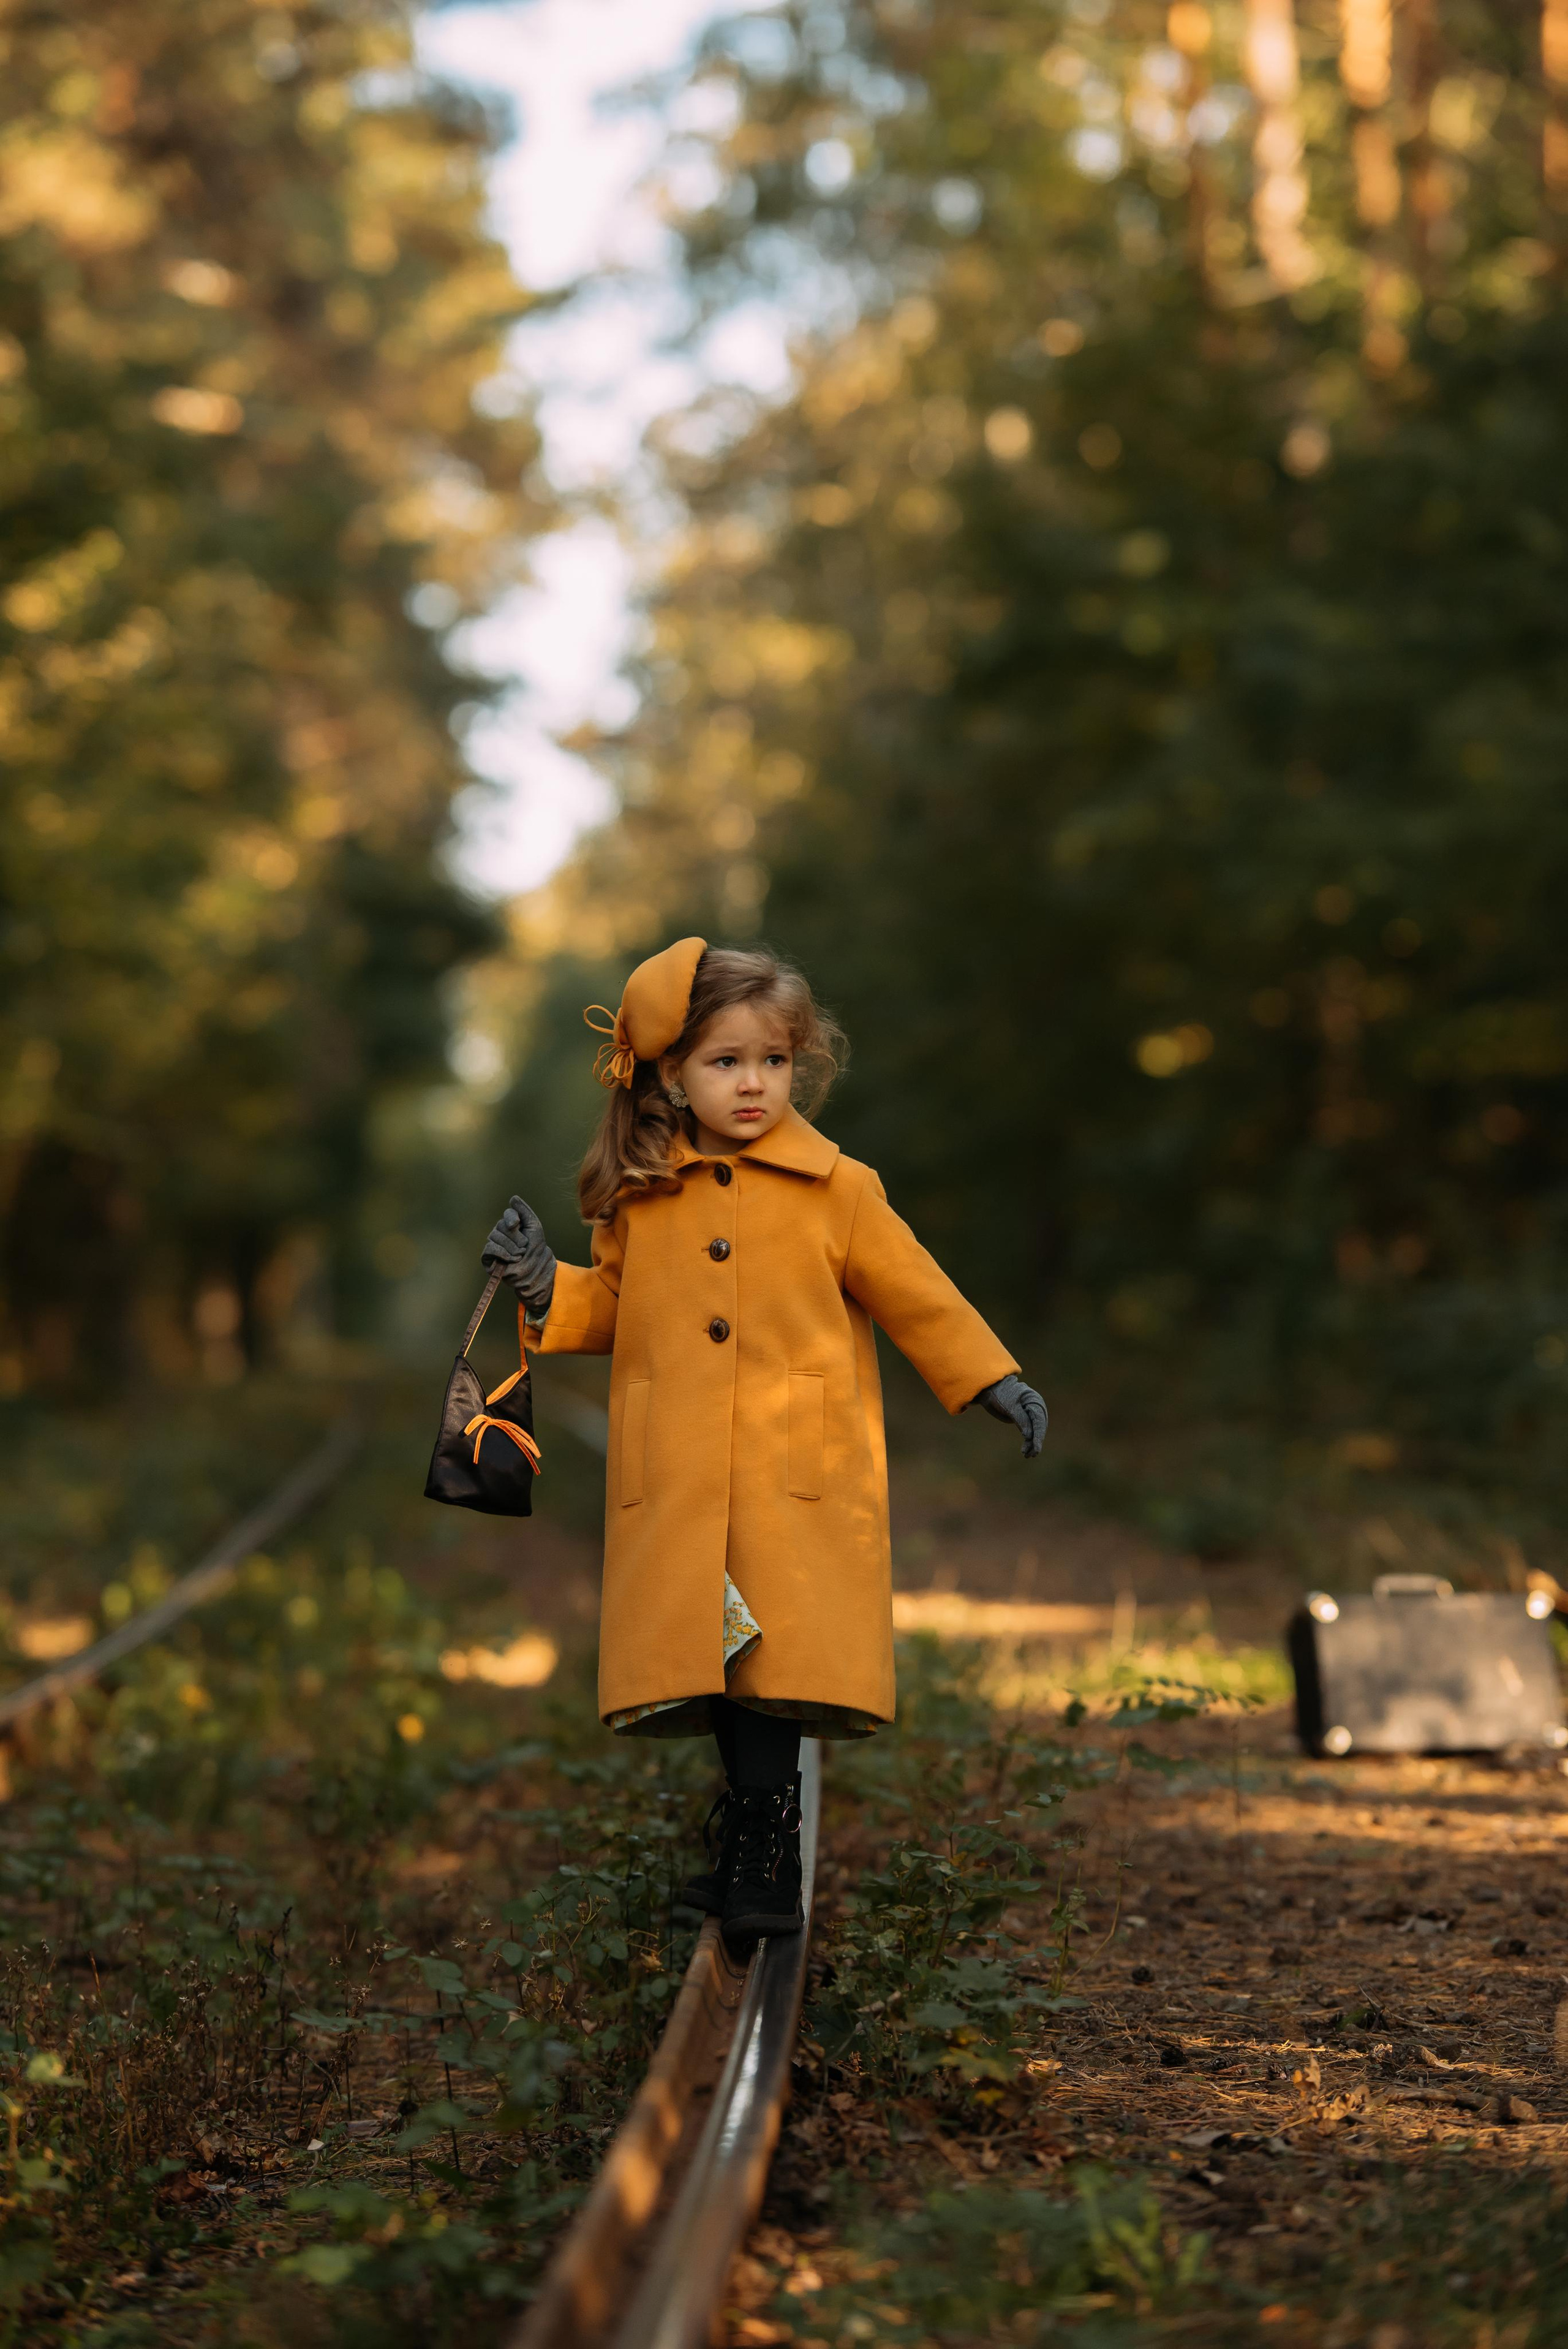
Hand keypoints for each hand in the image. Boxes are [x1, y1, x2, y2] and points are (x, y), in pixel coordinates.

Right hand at [481, 1195, 555, 1320]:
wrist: (535, 1270)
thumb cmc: (536, 1249)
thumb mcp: (534, 1227)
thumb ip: (524, 1211)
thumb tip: (513, 1198)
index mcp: (511, 1225)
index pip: (508, 1215)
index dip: (511, 1218)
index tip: (517, 1223)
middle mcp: (501, 1233)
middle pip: (501, 1225)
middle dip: (515, 1237)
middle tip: (524, 1247)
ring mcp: (493, 1245)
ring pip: (495, 1236)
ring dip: (511, 1247)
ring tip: (520, 1255)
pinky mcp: (488, 1257)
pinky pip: (489, 1248)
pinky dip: (502, 1253)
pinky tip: (511, 1259)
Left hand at [972, 1373, 1047, 1457]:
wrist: (992, 1389)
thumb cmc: (1001, 1394)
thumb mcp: (1009, 1407)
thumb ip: (1020, 1419)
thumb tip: (1029, 1436)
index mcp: (1034, 1400)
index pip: (1039, 1420)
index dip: (1038, 1435)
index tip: (1036, 1447)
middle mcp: (1036, 1407)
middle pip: (1040, 1427)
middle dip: (1036, 1441)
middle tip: (1030, 1455)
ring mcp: (1032, 1413)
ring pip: (1036, 1430)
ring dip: (1032, 1443)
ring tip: (1027, 1455)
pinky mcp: (1027, 1418)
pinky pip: (1030, 1430)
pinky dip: (1029, 1440)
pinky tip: (1026, 1449)